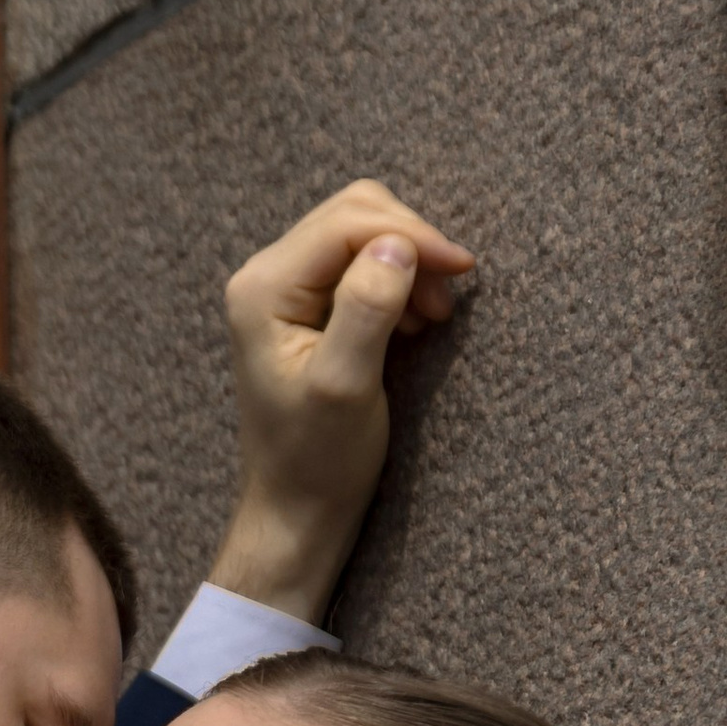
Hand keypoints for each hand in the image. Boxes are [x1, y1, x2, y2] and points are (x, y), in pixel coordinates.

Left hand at [205, 180, 475, 624]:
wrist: (297, 510)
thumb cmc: (317, 459)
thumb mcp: (345, 386)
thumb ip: (366, 310)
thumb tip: (397, 246)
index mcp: (264, 289)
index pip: (347, 222)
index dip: (411, 235)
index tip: (462, 269)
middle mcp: (267, 278)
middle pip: (354, 215)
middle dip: (411, 245)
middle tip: (446, 302)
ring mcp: (286, 293)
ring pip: (363, 237)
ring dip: (409, 265)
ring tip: (432, 319)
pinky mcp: (310, 310)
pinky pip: (362, 267)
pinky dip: (399, 284)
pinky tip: (413, 324)